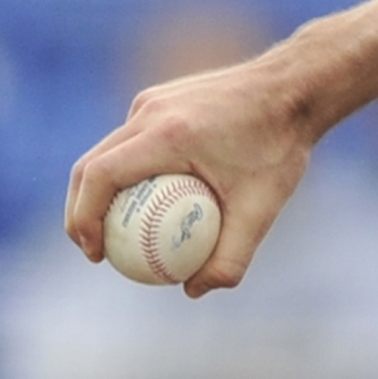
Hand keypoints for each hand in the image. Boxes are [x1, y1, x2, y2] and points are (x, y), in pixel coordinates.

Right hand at [64, 51, 317, 297]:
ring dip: (99, 189)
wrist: (297, 88)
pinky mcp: (161, 98)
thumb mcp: (264, 208)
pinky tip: (147, 200)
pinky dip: (126, 169)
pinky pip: (131, 139)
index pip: (98, 176)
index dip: (82, 218)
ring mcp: (152, 101)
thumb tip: (194, 291)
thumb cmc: (281, 148)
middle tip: (95, 250)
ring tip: (112, 230)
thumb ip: (231, 255)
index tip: (94, 255)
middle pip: (89, 164)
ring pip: (107, 150)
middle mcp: (150, 112)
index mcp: (166, 134)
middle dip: (80, 210)